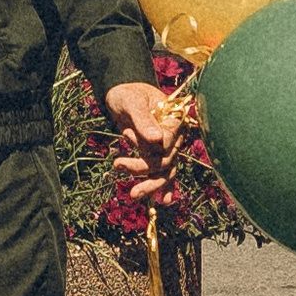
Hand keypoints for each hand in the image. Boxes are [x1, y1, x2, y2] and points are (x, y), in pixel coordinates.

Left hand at [104, 78, 179, 210]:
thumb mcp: (132, 102)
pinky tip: (163, 201)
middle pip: (166, 160)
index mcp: (175, 120)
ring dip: (151, 184)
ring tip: (133, 194)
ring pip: (165, 171)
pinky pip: (164, 174)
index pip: (168, 142)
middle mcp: (175, 136)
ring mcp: (168, 148)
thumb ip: (144, 120)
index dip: (151, 146)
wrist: (122, 96)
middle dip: (144, 169)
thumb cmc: (128, 95)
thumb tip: (157, 140)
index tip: (127, 135)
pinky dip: (165, 187)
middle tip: (120, 167)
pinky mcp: (158, 155)